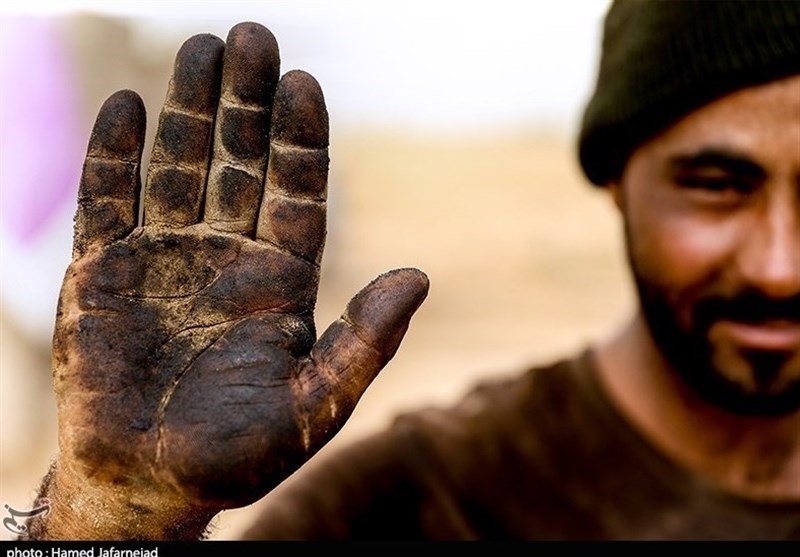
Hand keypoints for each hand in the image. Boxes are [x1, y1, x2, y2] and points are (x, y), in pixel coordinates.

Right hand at [40, 22, 427, 538]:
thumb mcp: (313, 405)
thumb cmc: (235, 456)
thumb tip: (420, 276)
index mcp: (279, 281)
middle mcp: (225, 258)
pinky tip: (124, 107)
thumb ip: (365, 342)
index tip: (304, 83)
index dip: (300, 140)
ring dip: (189, 110)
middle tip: (254, 36)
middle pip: (241, 164)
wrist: (147, 485)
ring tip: (202, 48)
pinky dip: (112, 157)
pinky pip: (105, 202)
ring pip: (179, 166)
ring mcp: (162, 258)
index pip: (296, 193)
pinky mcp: (101, 272)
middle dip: (248, 103)